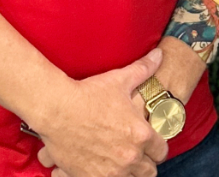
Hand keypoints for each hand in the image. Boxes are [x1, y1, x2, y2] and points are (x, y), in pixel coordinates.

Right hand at [33, 48, 166, 176]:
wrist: (57, 108)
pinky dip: (105, 176)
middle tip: (133, 150)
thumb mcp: (119, 79)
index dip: (156, 145)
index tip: (148, 140)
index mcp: (140, 135)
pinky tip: (99, 165)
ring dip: (127, 171)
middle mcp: (129, 158)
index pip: (161, 151)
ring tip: (117, 157)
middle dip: (144, 161)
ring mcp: (111, 172)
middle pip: (149, 171)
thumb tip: (159, 55)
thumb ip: (144, 69)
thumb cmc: (89, 93)